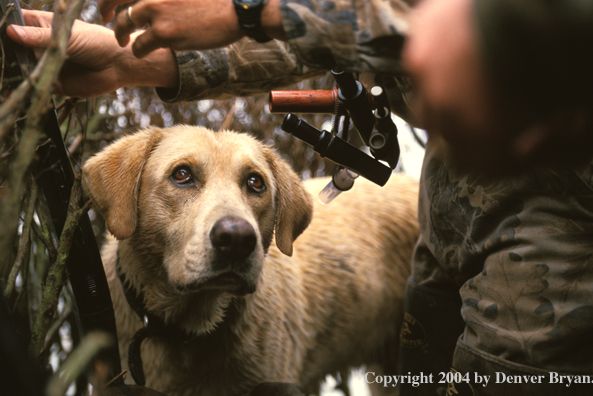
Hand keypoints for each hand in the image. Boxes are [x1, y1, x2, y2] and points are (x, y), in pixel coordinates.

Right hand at [6, 10, 177, 97]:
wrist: (118, 65)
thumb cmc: (96, 42)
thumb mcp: (66, 36)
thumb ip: (40, 37)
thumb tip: (11, 33)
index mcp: (41, 26)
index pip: (14, 25)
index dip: (6, 30)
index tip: (1, 36)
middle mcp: (40, 45)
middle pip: (14, 49)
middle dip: (7, 55)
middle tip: (2, 60)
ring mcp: (45, 65)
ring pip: (23, 69)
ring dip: (14, 72)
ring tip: (6, 75)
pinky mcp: (53, 84)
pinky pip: (37, 86)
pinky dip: (28, 88)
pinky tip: (17, 90)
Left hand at [98, 0, 283, 57]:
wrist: (234, 11)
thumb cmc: (214, 0)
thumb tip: (153, 3)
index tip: (109, 1)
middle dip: (104, 10)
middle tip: (103, 18)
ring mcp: (157, 11)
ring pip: (123, 24)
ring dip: (120, 34)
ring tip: (123, 41)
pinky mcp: (165, 33)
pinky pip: (139, 45)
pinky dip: (137, 50)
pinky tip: (141, 51)